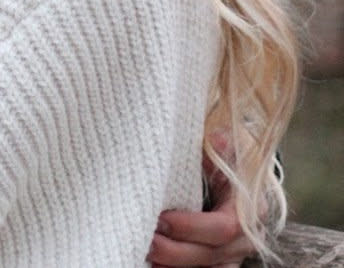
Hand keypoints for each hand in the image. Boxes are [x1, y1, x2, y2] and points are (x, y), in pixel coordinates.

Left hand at [148, 151, 252, 266]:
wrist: (235, 172)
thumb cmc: (225, 157)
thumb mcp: (224, 147)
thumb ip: (218, 146)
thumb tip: (215, 139)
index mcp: (248, 209)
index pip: (223, 228)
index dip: (190, 227)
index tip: (161, 219)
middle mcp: (245, 240)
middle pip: (211, 256)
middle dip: (175, 252)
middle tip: (145, 240)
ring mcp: (233, 256)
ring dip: (174, 267)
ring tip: (145, 253)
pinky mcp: (218, 263)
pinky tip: (154, 265)